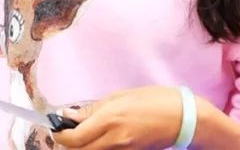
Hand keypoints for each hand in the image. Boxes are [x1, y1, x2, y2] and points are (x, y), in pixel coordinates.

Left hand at [50, 86, 184, 149]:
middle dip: (67, 144)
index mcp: (109, 119)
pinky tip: (97, 138)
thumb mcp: (120, 96)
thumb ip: (92, 109)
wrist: (183, 118)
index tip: (56, 128)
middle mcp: (113, 139)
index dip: (59, 135)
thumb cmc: (153, 99)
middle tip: (65, 132)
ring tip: (82, 133)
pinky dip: (96, 148)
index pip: (73, 137)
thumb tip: (68, 115)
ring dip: (82, 146)